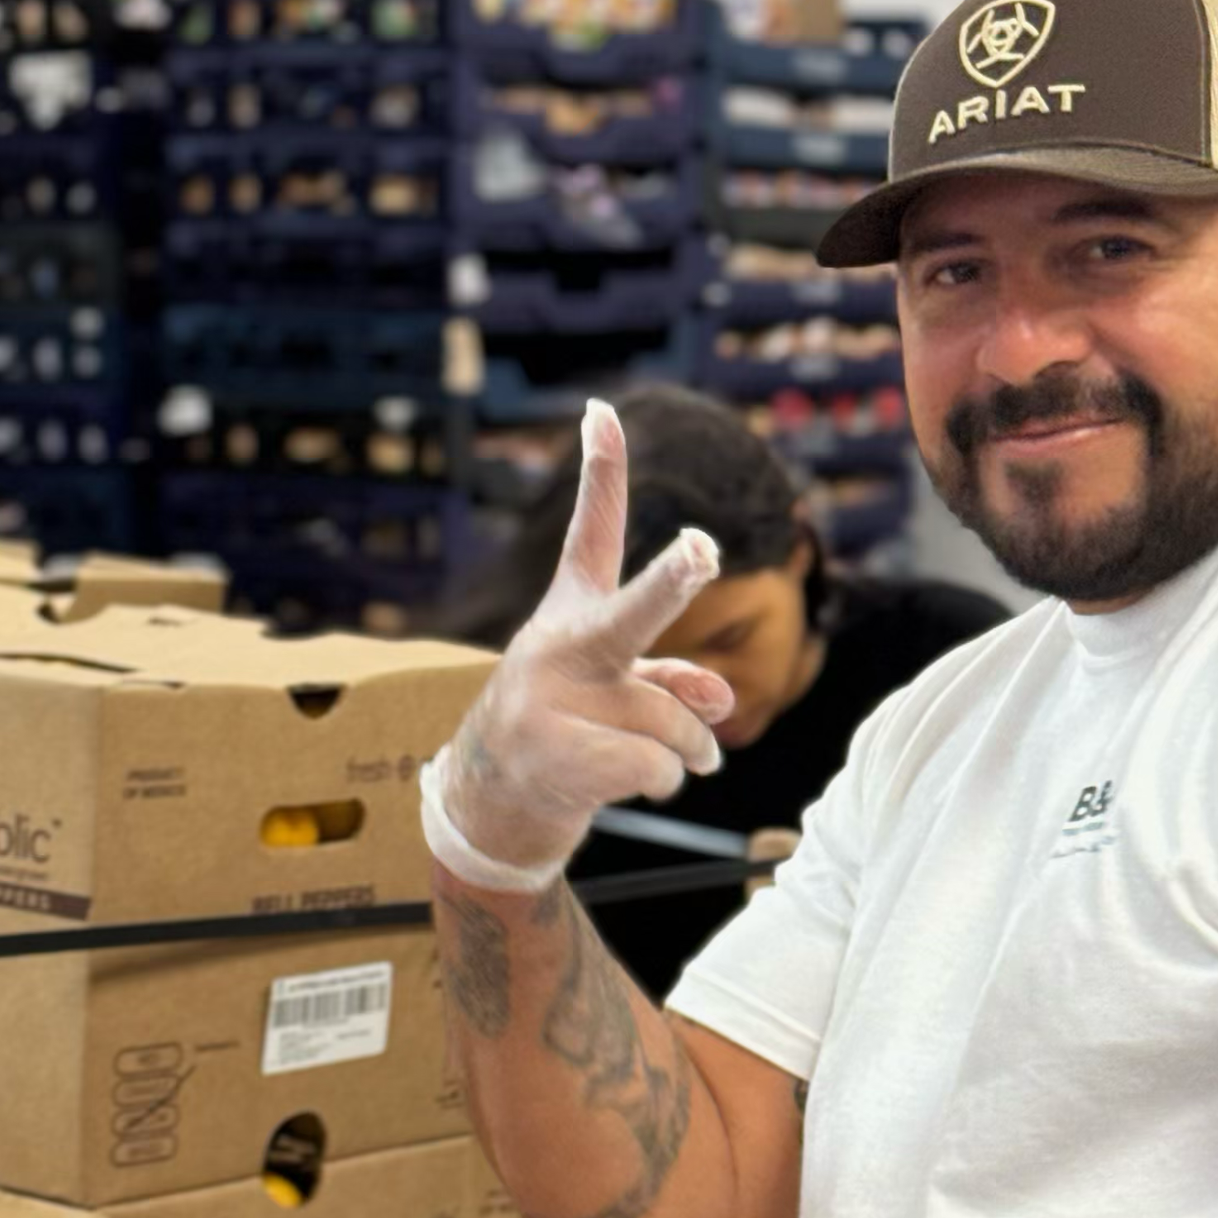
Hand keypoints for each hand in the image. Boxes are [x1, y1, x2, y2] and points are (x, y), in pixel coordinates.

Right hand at [425, 401, 734, 890]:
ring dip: (690, 752)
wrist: (494, 809)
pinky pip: (658, 766)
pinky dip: (664, 783)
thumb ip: (676, 680)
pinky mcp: (556, 754)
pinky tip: (629, 786)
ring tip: (669, 764)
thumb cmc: (569, 734)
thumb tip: (723, 701)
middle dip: (674, 583)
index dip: (602, 471)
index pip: (592, 534)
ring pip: (674, 721)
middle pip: (633, 614)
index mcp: (572, 615)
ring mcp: (553, 700)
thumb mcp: (621, 695)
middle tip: (703, 550)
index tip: (602, 408)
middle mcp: (560, 646)